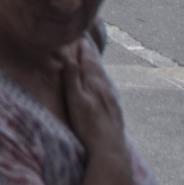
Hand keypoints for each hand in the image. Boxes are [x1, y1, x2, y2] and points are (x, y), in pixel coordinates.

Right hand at [60, 36, 132, 178]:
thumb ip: (72, 76)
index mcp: (95, 81)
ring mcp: (111, 98)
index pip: (89, 58)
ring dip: (96, 66)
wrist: (109, 148)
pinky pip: (107, 87)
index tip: (79, 36)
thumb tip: (69, 54)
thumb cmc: (88, 124)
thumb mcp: (75, 99)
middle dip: (90, 54)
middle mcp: (106, 86)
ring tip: (91, 59)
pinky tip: (100, 84)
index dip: (83, 47)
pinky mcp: (114, 109)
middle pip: (97, 65)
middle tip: (85, 43)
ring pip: (103, 76)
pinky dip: (101, 79)